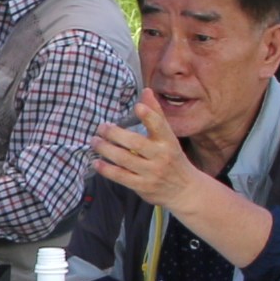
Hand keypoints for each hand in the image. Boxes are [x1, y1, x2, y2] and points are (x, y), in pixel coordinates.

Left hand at [91, 94, 197, 208]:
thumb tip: (146, 91)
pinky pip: (121, 177)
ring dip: (106, 149)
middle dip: (115, 134)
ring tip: (95, 141)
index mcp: (168, 141)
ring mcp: (151, 172)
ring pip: (125, 159)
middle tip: (101, 127)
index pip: (160, 126)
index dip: (149, 116)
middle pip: (135, 142)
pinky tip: (96, 162)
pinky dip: (107, 169)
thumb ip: (155, 114)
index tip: (137, 106)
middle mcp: (161, 156)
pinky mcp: (142, 186)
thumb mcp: (168, 137)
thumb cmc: (172, 158)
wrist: (184, 190)